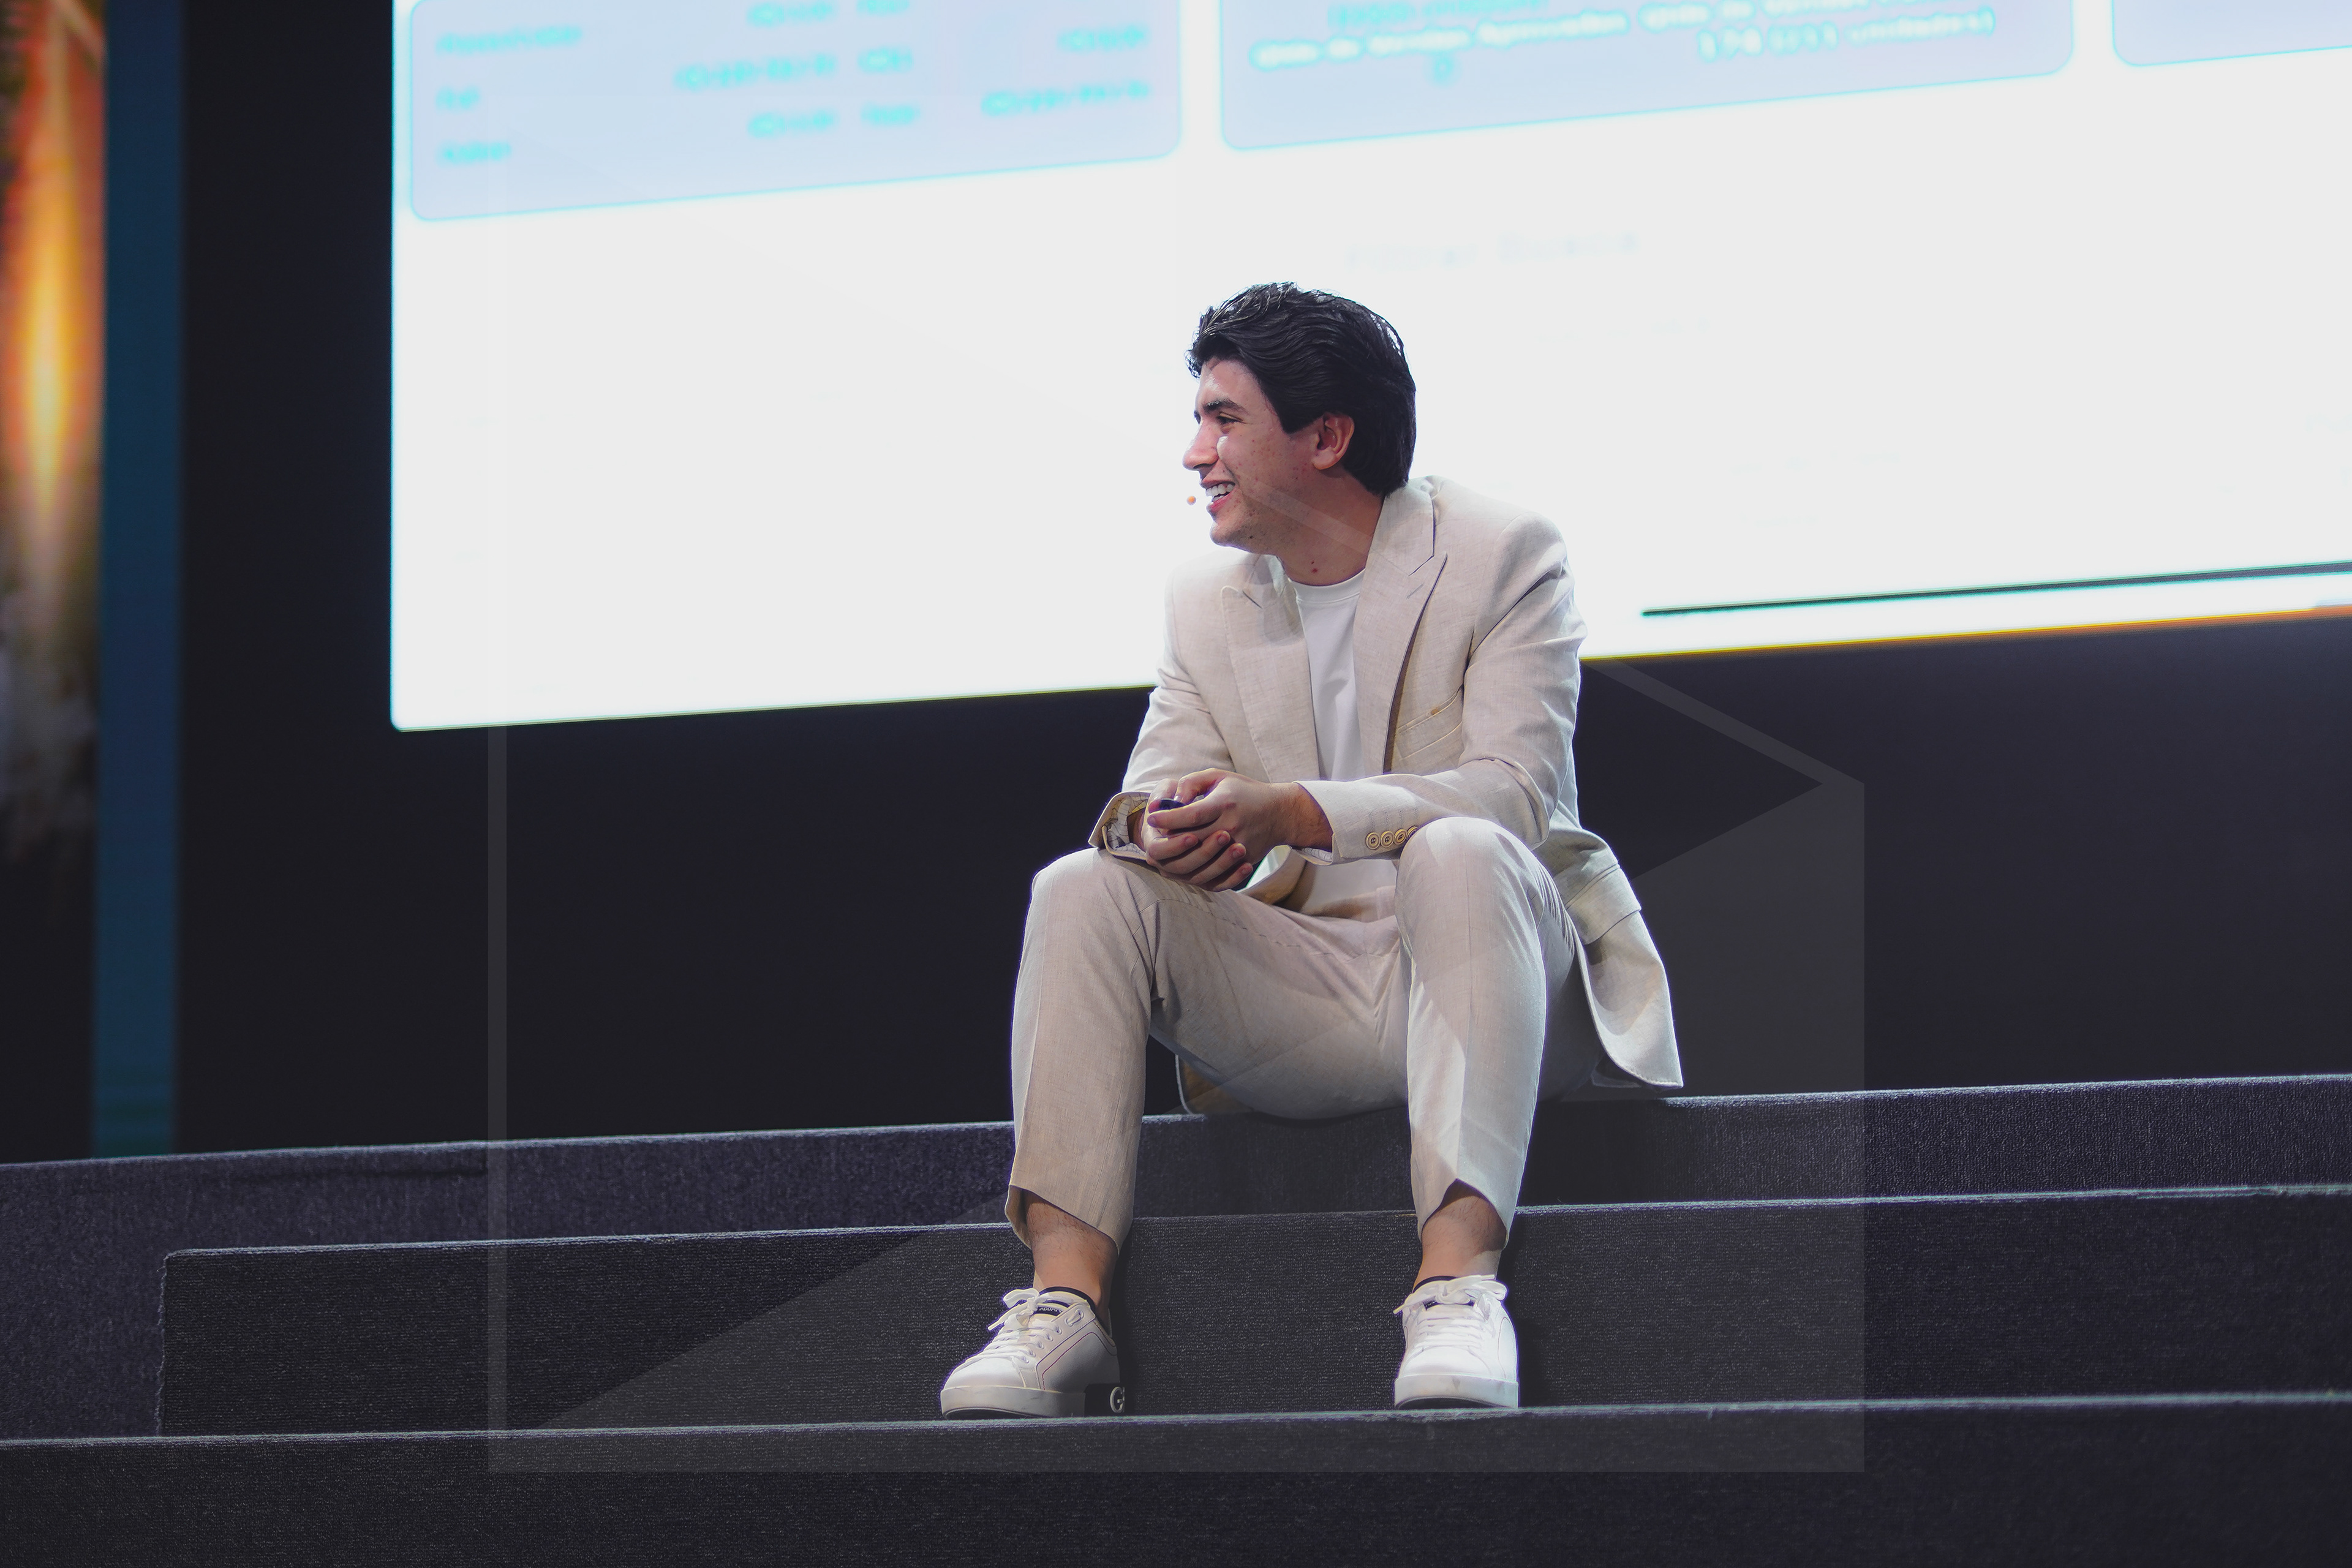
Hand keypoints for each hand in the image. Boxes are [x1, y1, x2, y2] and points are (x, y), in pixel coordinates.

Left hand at [1135, 770, 1330, 890]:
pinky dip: (1200, 874)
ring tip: (1169, 853)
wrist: (1279, 812)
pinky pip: (1218, 875)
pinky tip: (1187, 867)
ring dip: (1181, 859)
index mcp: (1224, 804)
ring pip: (1202, 862)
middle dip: (1170, 840)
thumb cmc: (1243, 791)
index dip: (1167, 818)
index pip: (1190, 815)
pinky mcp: (1244, 861)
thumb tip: (1172, 801)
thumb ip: (1191, 784)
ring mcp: (1239, 847)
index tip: (1152, 818)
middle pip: (1192, 840)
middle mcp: (1232, 826)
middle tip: (1156, 837)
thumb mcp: (1218, 777)